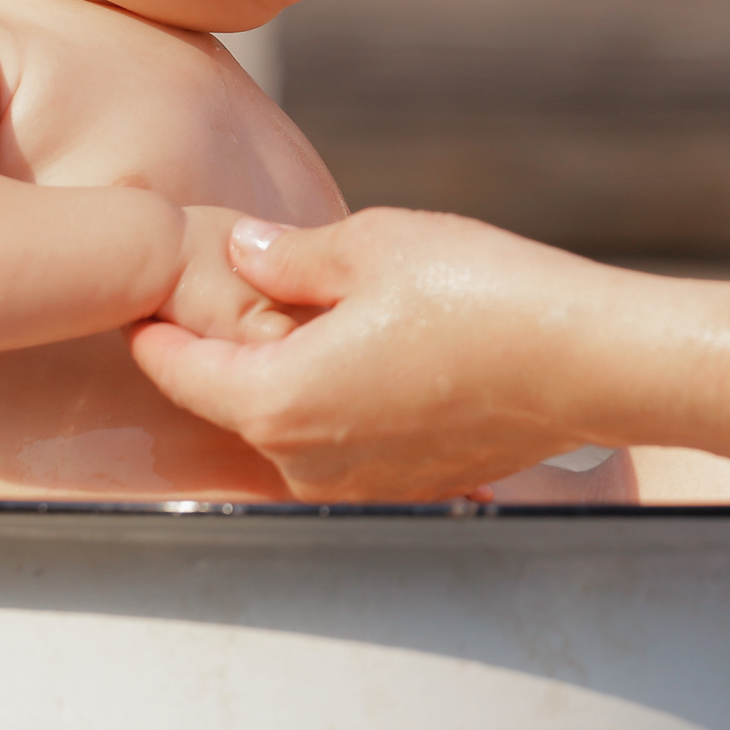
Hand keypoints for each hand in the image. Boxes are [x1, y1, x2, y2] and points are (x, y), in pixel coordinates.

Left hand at [130, 207, 601, 499]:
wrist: (588, 361)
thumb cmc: (479, 294)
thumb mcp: (372, 244)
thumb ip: (288, 254)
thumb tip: (241, 251)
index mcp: (278, 400)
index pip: (176, 369)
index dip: (153, 326)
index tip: (140, 293)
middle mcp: (307, 461)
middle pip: (231, 401)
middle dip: (224, 348)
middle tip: (227, 286)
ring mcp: (360, 484)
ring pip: (291, 424)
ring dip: (289, 375)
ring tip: (318, 310)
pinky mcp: (409, 486)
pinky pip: (346, 443)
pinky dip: (343, 400)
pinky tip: (379, 347)